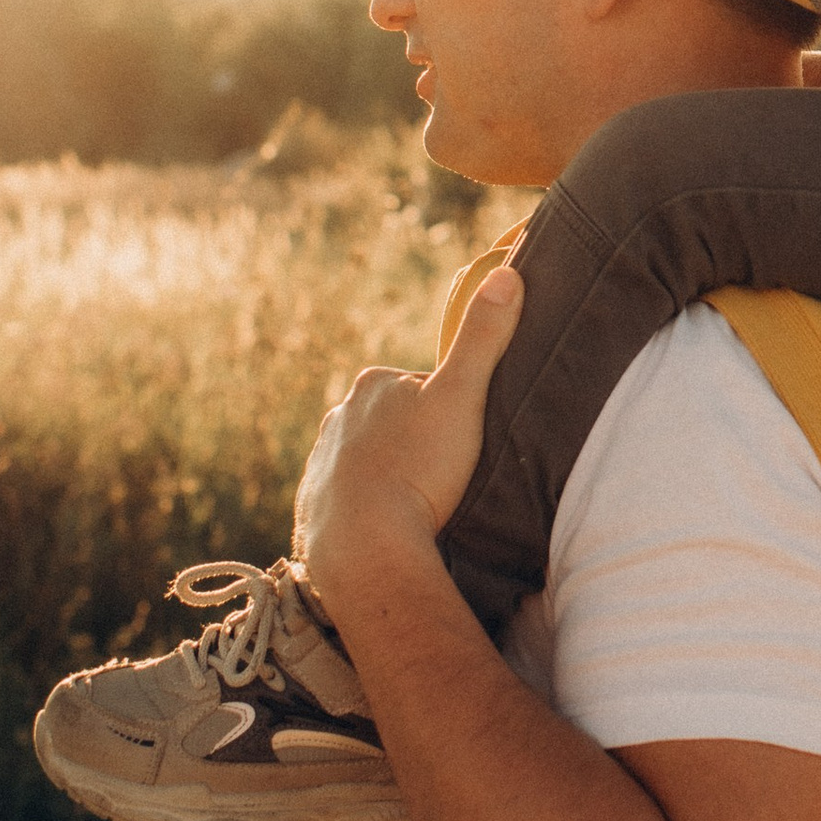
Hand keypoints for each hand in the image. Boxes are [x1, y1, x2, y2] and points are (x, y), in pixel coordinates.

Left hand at [296, 264, 524, 620]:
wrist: (364, 547)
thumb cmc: (418, 468)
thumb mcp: (463, 395)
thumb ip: (484, 337)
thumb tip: (508, 273)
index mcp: (373, 385)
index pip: (421, 386)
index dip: (449, 411)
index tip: (464, 440)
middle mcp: (339, 417)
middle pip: (394, 423)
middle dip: (418, 443)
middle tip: (447, 475)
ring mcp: (321, 463)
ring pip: (370, 461)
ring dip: (393, 477)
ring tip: (421, 506)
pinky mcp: (312, 505)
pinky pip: (349, 500)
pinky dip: (370, 509)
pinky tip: (393, 528)